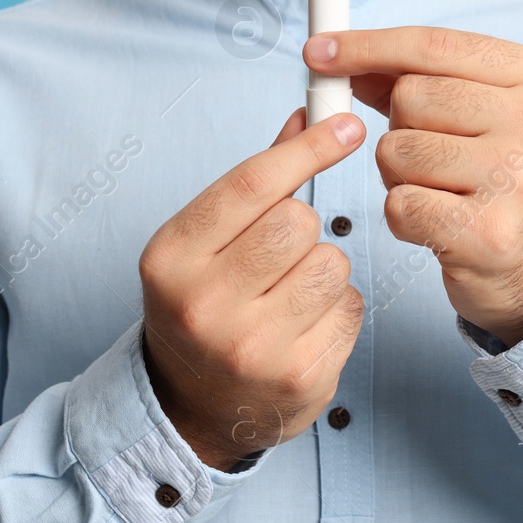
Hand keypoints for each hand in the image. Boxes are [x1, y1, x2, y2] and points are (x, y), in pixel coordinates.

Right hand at [138, 109, 366, 470]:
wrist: (192, 407)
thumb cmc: (202, 306)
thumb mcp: (203, 243)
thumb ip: (255, 180)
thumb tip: (306, 115)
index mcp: (172, 259)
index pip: (251, 185)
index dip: (307, 148)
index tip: (348, 126)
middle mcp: (204, 305)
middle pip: (297, 222)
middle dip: (301, 228)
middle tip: (281, 254)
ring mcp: (252, 348)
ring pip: (333, 263)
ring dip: (323, 270)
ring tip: (291, 294)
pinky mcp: (300, 378)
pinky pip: (350, 308)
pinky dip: (337, 310)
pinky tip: (304, 327)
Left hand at [304, 27, 522, 346]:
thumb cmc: (504, 184)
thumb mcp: (482, 116)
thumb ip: (420, 80)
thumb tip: (343, 57)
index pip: (433, 44)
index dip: (367, 45)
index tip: (318, 51)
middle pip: (409, 96)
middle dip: (399, 129)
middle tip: (436, 162)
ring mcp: (515, 177)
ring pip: (396, 150)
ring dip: (400, 177)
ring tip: (442, 194)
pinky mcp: (488, 231)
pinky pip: (399, 204)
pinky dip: (404, 218)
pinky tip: (439, 226)